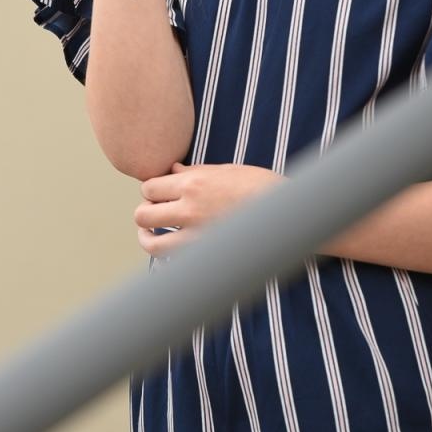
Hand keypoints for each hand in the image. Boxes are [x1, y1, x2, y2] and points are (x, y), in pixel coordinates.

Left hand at [134, 162, 282, 256]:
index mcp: (194, 183)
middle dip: (145, 212)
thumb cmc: (263, 188)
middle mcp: (190, 209)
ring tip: (149, 234)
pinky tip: (171, 249)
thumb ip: (196, 171)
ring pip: (151, 244)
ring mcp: (196, 236)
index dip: (150, 191)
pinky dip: (167, 255)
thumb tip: (174, 170)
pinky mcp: (206, 256)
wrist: (288, 216)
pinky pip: (173, 260)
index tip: (158, 194)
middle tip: (154, 212)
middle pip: (143, 214)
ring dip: (147, 238)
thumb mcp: (229, 170)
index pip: (149, 188)